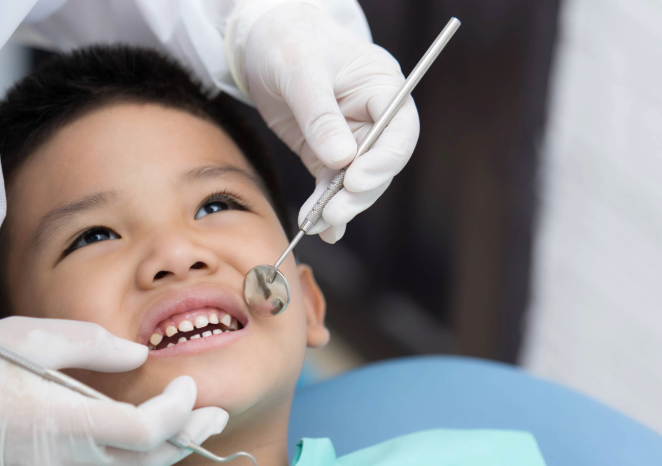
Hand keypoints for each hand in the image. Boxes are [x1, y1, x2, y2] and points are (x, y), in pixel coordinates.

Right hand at [0, 317, 227, 465]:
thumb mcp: (28, 336)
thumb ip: (91, 346)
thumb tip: (138, 358)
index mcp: (63, 420)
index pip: (144, 432)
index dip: (178, 412)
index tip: (189, 384)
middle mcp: (60, 460)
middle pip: (144, 462)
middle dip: (188, 437)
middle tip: (214, 414)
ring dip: (156, 455)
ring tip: (178, 427)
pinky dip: (117, 465)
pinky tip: (120, 443)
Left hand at [235, 1, 418, 241]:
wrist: (262, 43)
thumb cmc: (289, 42)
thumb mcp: (301, 71)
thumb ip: (320, 115)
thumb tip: (341, 160)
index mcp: (382, 87)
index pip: (399, 130)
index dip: (384, 159)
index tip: (356, 179)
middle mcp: (373, 117)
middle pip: (380, 164)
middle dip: (358, 192)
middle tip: (334, 212)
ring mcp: (350, 138)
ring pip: (355, 182)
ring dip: (339, 205)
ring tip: (317, 224)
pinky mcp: (325, 154)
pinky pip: (331, 185)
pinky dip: (324, 207)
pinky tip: (318, 227)